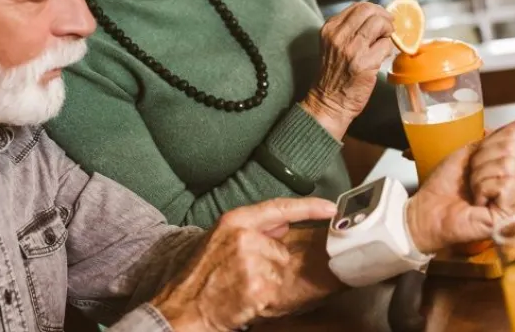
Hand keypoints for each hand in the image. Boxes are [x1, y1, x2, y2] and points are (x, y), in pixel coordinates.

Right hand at [151, 198, 338, 330]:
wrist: (183, 307)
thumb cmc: (200, 275)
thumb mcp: (218, 238)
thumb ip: (251, 229)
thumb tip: (283, 224)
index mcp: (235, 221)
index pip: (279, 208)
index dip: (308, 207)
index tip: (330, 208)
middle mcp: (245, 237)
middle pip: (282, 248)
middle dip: (271, 263)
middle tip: (245, 273)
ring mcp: (252, 262)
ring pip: (280, 271)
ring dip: (268, 283)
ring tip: (242, 287)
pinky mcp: (259, 287)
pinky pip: (277, 291)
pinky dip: (265, 299)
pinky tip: (246, 299)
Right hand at [302, 2, 394, 140]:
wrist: (329, 102)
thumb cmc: (334, 75)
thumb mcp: (333, 45)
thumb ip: (349, 29)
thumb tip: (377, 17)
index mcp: (330, 29)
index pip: (358, 6)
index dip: (375, 10)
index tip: (382, 18)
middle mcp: (339, 36)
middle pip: (370, 10)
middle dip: (384, 17)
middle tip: (389, 27)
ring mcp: (352, 49)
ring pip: (380, 23)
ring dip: (389, 31)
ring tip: (386, 41)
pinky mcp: (365, 63)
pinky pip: (386, 45)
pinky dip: (388, 49)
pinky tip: (382, 56)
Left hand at [404, 118, 514, 252]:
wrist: (427, 211)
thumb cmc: (446, 186)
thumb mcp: (473, 151)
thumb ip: (503, 138)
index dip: (488, 147)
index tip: (473, 164)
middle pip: (513, 150)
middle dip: (483, 160)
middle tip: (471, 179)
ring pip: (508, 165)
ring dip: (480, 175)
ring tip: (474, 191)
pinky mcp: (513, 216)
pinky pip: (505, 183)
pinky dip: (483, 188)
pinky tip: (478, 202)